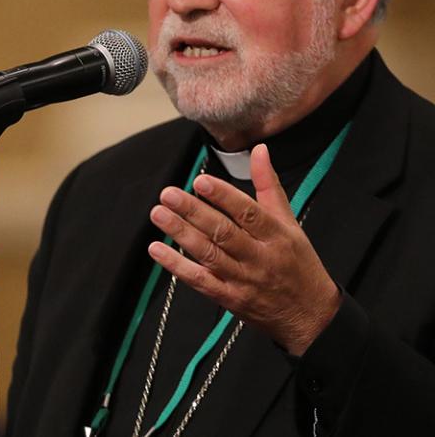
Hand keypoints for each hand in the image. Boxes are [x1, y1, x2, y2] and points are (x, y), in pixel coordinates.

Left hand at [148, 144, 340, 355]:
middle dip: (193, 212)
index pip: (248, 212)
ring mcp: (243, 280)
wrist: (309, 316)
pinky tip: (158, 250)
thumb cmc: (298, 264)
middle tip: (169, 194)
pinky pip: (200, 281)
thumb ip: (269, 185)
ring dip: (181, 234)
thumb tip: (260, 150)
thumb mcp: (290, 222)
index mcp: (276, 235)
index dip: (224, 196)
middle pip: (223, 232)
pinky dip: (177, 266)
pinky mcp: (229, 299)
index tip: (201, 181)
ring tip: (159, 214)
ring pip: (208, 255)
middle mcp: (259, 257)